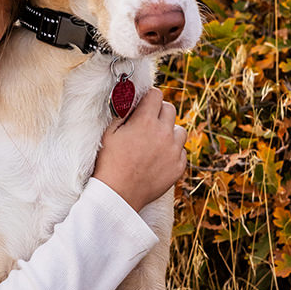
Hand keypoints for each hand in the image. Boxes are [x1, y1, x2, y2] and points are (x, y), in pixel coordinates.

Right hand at [92, 88, 187, 211]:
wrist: (118, 194)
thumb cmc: (109, 162)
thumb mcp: (109, 133)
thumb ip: (122, 112)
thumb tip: (128, 98)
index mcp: (145, 121)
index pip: (156, 95)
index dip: (149, 97)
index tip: (144, 104)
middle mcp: (164, 133)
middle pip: (170, 109)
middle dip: (159, 112)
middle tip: (149, 122)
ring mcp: (173, 150)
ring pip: (180, 130)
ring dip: (170, 132)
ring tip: (156, 142)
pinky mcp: (179, 166)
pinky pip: (181, 151)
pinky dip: (172, 152)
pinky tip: (159, 158)